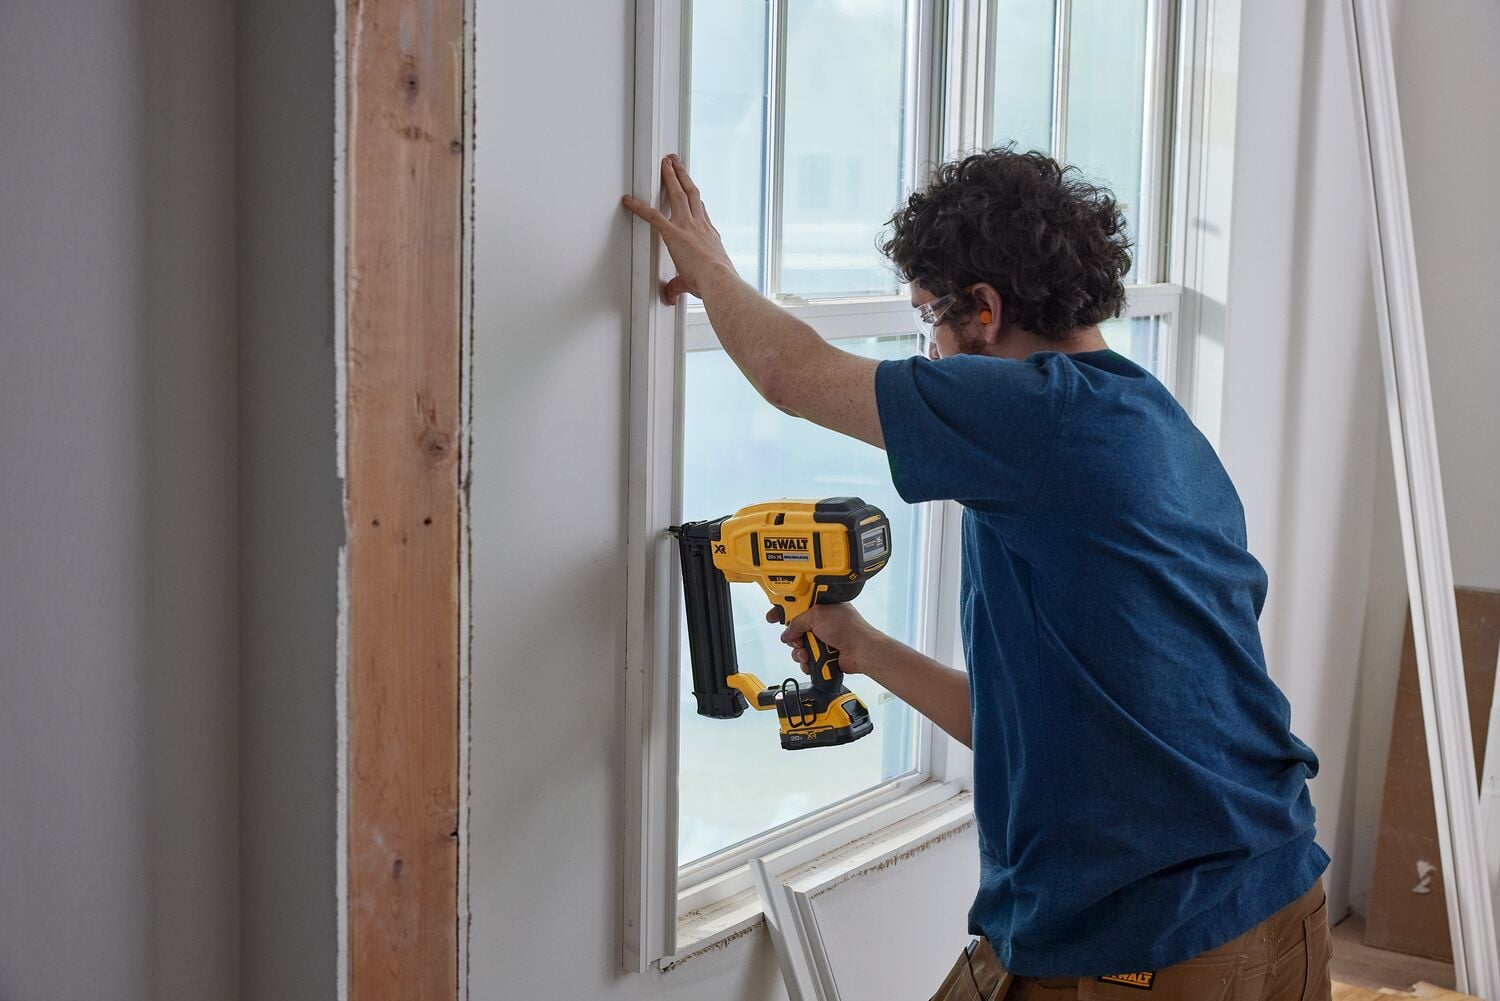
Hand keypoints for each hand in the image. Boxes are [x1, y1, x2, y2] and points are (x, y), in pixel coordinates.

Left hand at [621, 154, 737, 304]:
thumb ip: (680, 287)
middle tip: (677, 162)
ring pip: (678, 194)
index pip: (701, 213)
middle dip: (683, 176)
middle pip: (691, 193)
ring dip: (671, 176)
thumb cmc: (715, 283)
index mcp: (710, 236)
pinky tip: (628, 200)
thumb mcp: (700, 282)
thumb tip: (671, 297)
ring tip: (666, 162)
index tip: (694, 191)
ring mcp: (687, 226)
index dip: (696, 201)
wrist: (718, 280)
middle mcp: (700, 226)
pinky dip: (638, 207)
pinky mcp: (673, 232)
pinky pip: (652, 216)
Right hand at [766, 603, 888, 680]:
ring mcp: (824, 640)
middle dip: (793, 637)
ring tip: (807, 652)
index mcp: (822, 608)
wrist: (861, 651)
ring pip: (799, 647)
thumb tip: (787, 633)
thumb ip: (797, 622)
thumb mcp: (817, 616)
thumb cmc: (848, 628)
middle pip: (796, 630)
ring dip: (800, 652)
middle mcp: (823, 623)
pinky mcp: (824, 655)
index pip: (798, 607)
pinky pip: (807, 660)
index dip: (784, 611)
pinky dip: (807, 662)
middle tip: (796, 639)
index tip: (773, 616)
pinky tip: (812, 661)